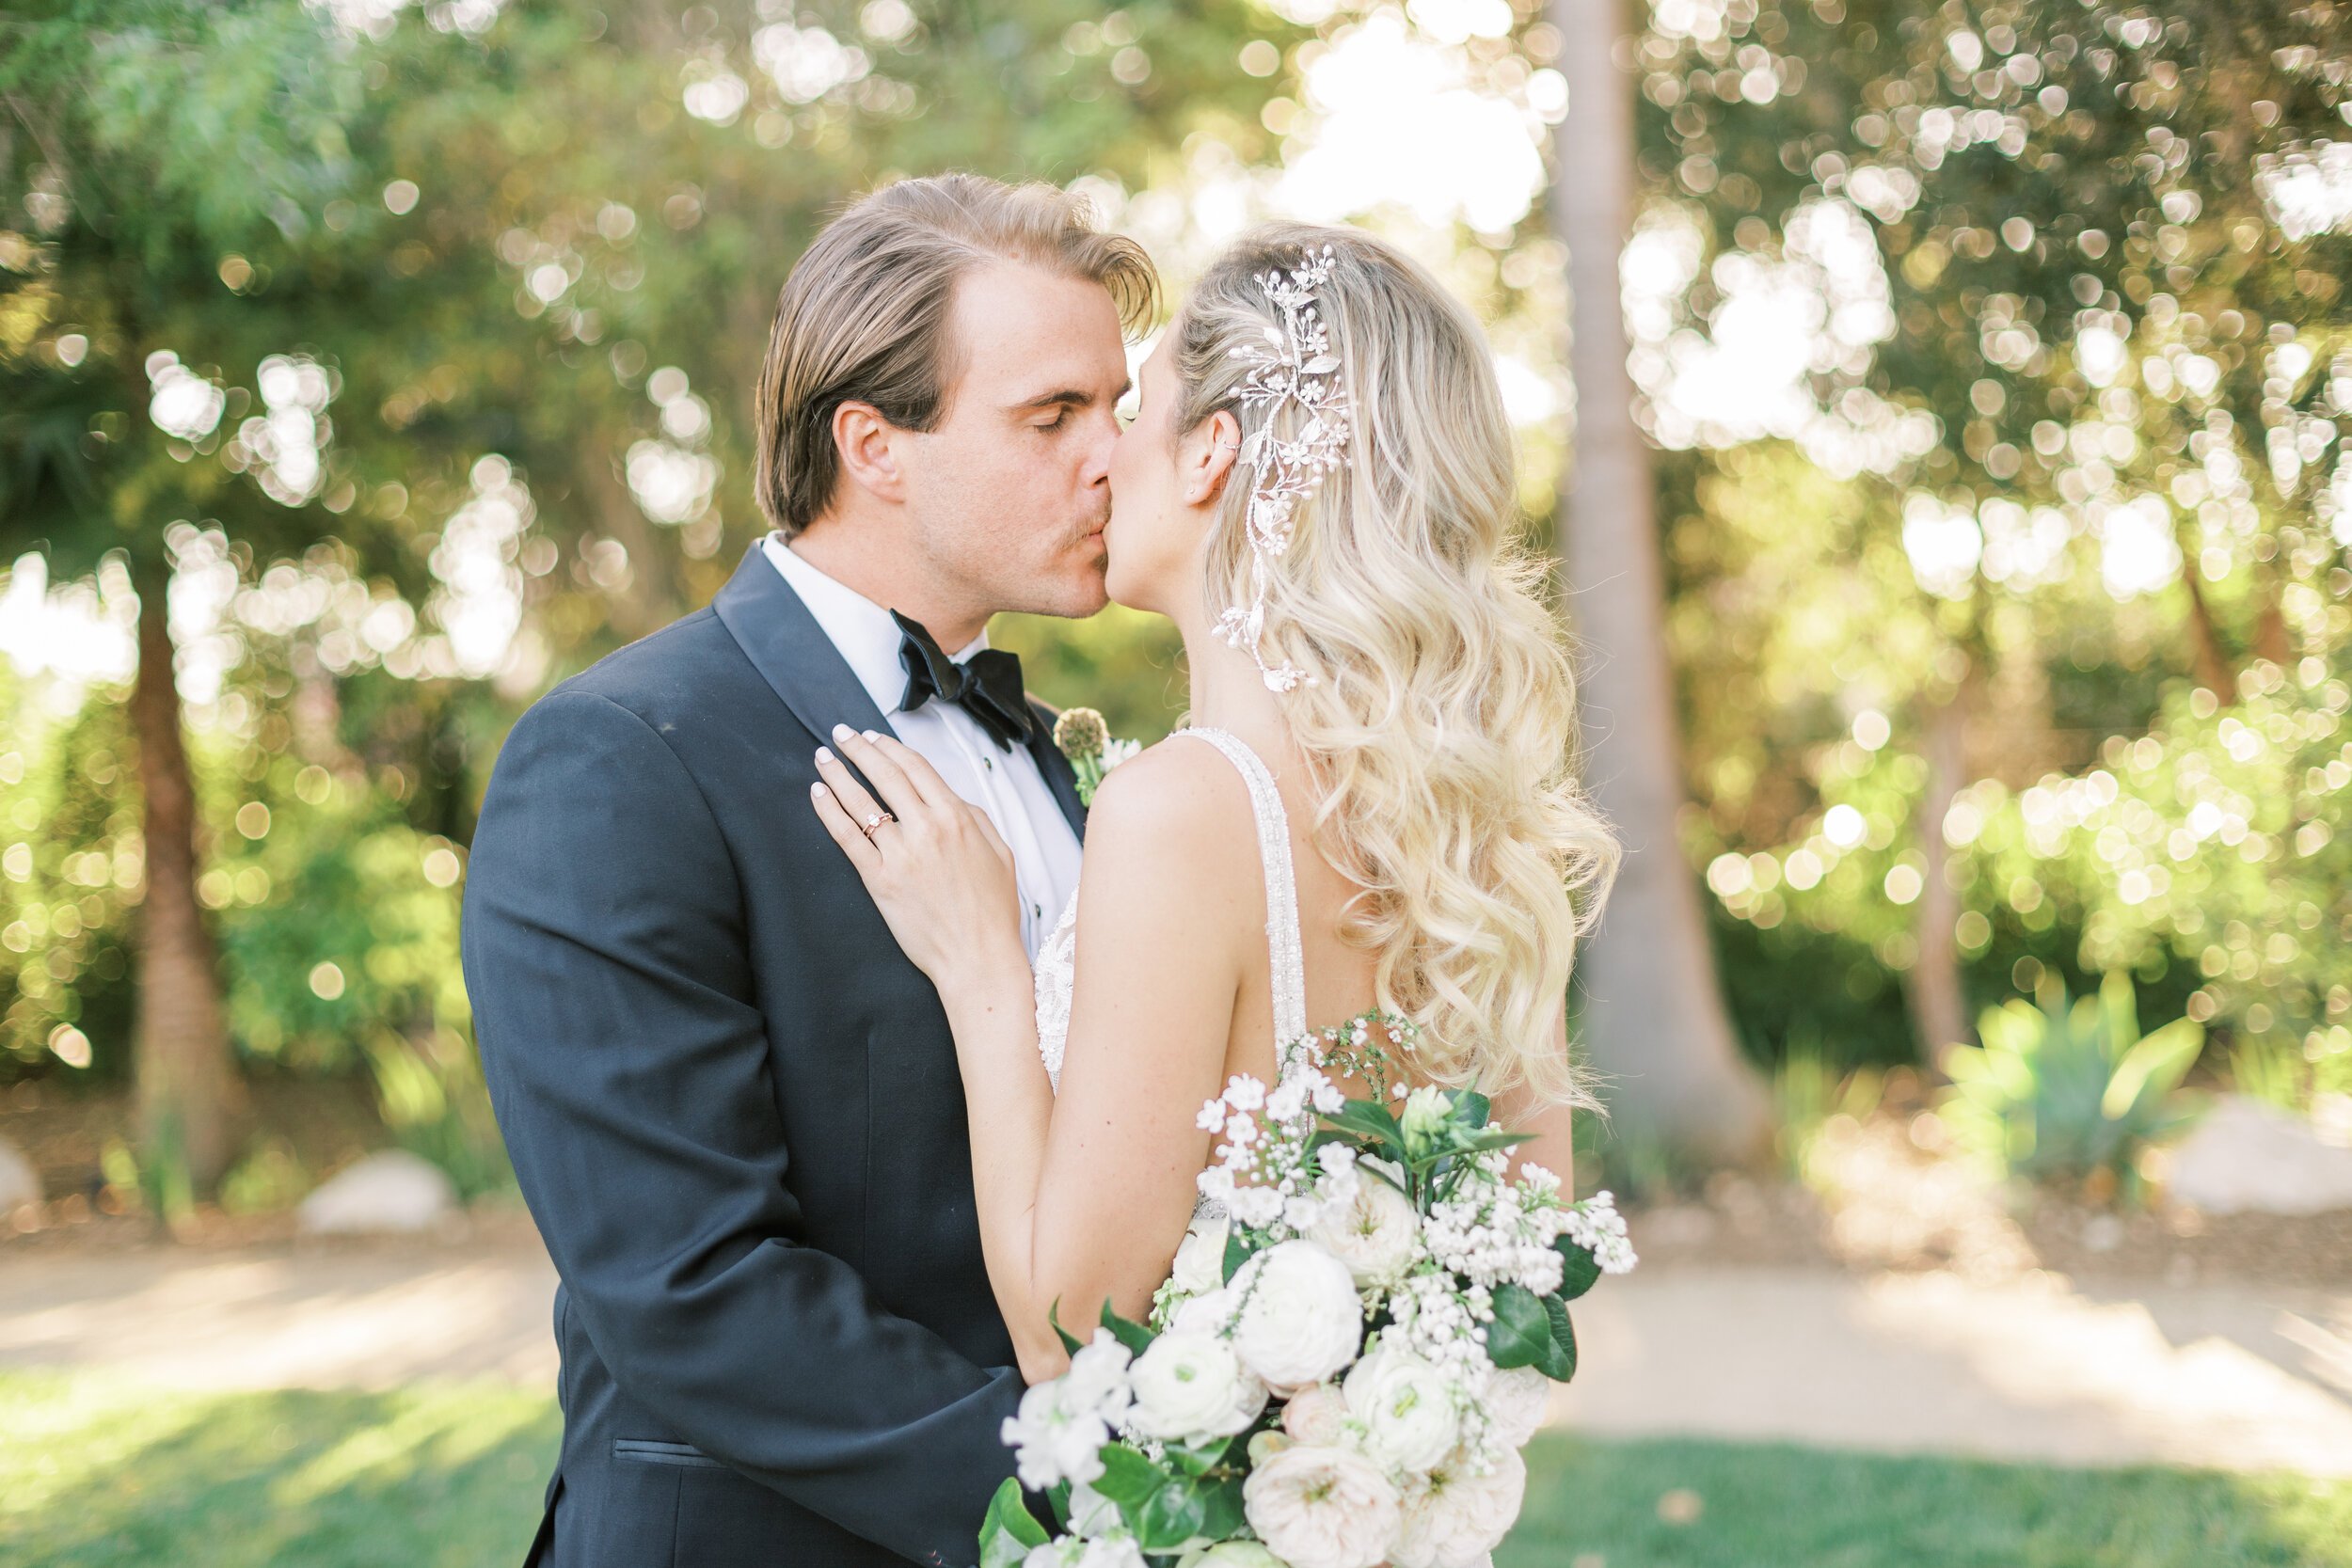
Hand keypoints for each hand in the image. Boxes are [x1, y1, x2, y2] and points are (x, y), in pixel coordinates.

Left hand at [810, 724, 1026, 992]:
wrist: (978, 957)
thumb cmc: (992, 909)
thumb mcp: (999, 852)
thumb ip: (974, 817)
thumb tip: (949, 796)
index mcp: (957, 817)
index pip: (916, 767)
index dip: (890, 747)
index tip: (873, 736)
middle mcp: (927, 829)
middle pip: (885, 775)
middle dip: (859, 749)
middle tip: (841, 733)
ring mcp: (901, 854)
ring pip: (861, 802)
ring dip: (838, 774)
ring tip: (822, 757)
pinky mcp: (880, 881)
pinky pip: (847, 837)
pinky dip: (829, 811)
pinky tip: (818, 794)